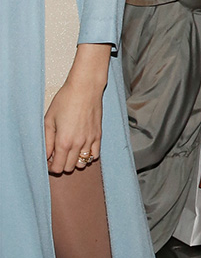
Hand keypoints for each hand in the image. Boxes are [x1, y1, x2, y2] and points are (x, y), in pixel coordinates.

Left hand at [44, 45, 109, 173]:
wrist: (85, 89)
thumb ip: (46, 141)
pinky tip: (81, 148)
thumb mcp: (49, 120)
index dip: (51, 168)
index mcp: (63, 141)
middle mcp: (78, 144)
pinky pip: (94, 155)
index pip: (58, 167)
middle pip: (69, 168)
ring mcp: (90, 141)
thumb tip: (46, 155)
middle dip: (61, 164)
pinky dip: (87, 156)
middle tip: (56, 154)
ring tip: (69, 151)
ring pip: (82, 163)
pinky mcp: (98, 136)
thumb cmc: (65, 100)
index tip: (48, 161)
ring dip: (74, 161)